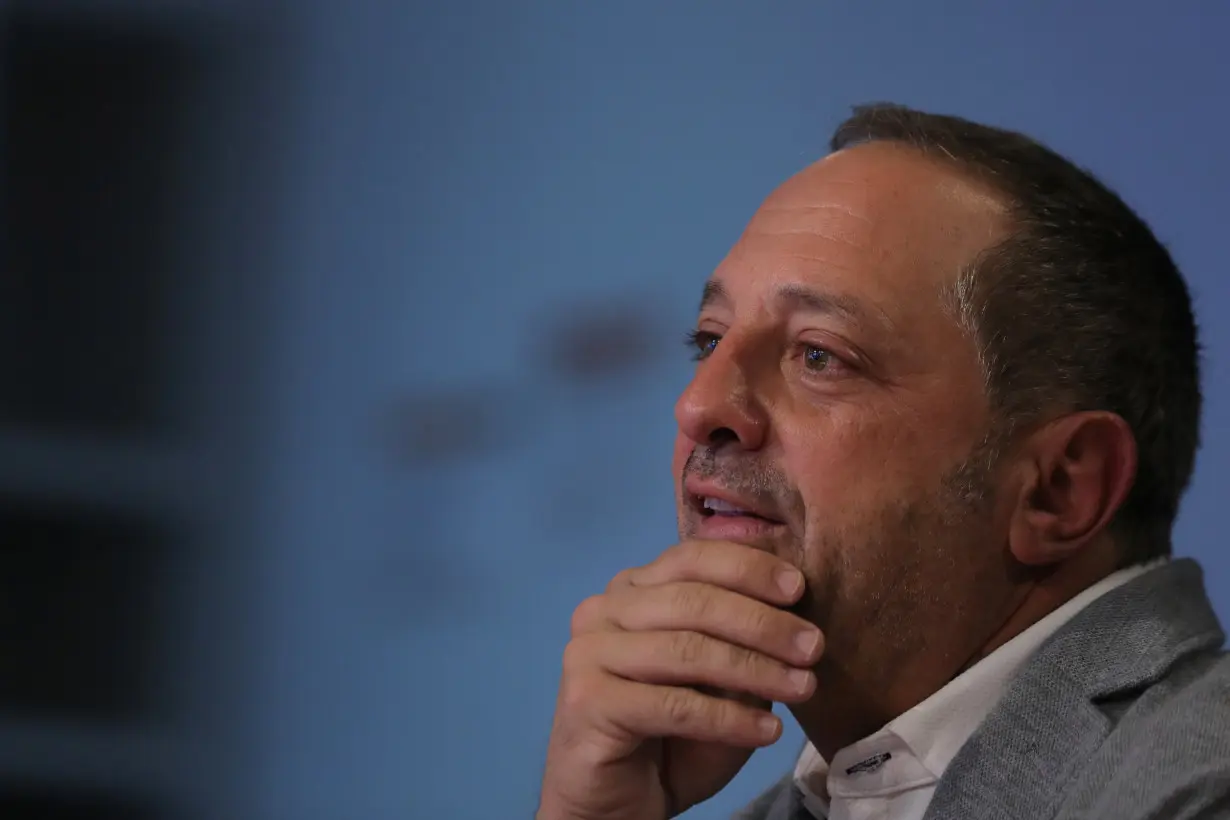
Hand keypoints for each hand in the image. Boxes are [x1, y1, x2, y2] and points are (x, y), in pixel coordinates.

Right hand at [536, 541, 824, 819]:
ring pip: (686, 649)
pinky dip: (729, 719)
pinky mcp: (587, 700)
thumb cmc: (672, 737)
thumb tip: (795, 613)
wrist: (618, 802)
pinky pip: (673, 705)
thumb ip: (740, 643)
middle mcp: (602, 610)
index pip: (690, 558)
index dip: (747, 568)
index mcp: (630, 590)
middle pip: (693, 600)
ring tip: (803, 687)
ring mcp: (588, 653)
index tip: (799, 588)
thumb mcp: (720, 683)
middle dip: (762, 622)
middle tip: (814, 646)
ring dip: (754, 669)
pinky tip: (768, 732)